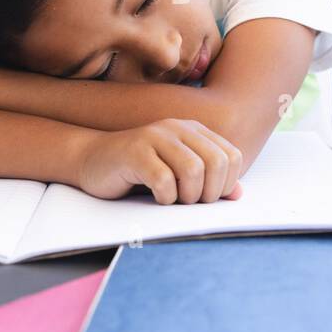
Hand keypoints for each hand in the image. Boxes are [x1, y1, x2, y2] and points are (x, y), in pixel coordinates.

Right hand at [76, 119, 243, 204]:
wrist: (92, 160)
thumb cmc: (139, 172)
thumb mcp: (178, 174)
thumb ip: (208, 181)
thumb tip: (238, 195)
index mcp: (193, 131)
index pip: (231, 156)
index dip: (226, 184)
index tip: (208, 198)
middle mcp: (176, 128)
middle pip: (215, 163)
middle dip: (209, 193)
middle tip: (190, 203)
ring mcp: (154, 137)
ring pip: (193, 170)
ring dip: (187, 196)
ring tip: (174, 201)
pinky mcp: (134, 153)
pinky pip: (163, 180)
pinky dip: (164, 197)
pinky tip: (156, 197)